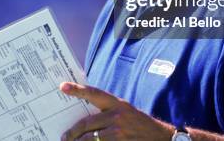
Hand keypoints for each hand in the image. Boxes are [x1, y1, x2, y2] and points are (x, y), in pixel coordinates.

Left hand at [59, 82, 173, 140]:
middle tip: (65, 136)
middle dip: (73, 132)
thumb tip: (84, 119)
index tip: (63, 86)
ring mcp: (118, 133)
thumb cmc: (138, 123)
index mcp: (117, 103)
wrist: (161, 138)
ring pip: (90, 138)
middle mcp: (117, 117)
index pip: (94, 94)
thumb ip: (107, 111)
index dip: (78, 89)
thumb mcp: (125, 111)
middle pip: (86, 124)